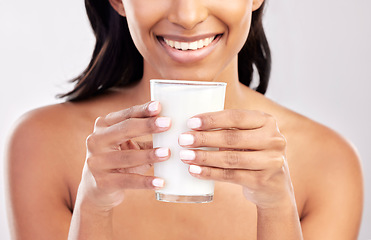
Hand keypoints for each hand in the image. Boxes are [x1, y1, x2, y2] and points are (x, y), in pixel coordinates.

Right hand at [76, 101, 170, 210]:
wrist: (97, 190)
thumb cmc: (120, 161)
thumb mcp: (128, 144)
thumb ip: (145, 134)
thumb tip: (171, 125)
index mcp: (103, 126)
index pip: (126, 115)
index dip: (142, 110)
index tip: (159, 106)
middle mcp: (96, 141)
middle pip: (124, 130)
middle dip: (147, 126)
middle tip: (168, 123)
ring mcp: (97, 162)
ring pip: (127, 157)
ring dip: (149, 155)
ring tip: (167, 153)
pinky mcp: (102, 183)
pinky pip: (128, 181)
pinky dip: (145, 182)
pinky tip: (160, 182)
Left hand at [179, 109, 293, 208]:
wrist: (274, 186)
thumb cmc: (253, 153)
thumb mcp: (248, 136)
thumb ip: (229, 129)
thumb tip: (192, 126)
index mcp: (266, 121)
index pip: (236, 117)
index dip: (212, 119)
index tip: (190, 122)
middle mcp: (273, 139)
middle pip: (232, 138)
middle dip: (204, 138)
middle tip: (182, 140)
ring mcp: (271, 161)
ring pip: (230, 158)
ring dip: (204, 157)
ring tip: (185, 156)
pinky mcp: (262, 181)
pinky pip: (231, 176)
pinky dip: (210, 173)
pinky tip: (195, 171)